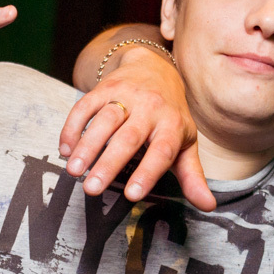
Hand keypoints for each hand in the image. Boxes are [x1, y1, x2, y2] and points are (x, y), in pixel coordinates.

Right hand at [58, 47, 213, 210]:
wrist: (155, 67)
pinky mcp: (105, 87)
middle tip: (92, 189)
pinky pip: (85, 106)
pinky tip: (65, 149)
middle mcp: (151, 108)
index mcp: (173, 125)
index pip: (161, 151)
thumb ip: (192, 176)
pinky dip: (73, 127)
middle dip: (109, 164)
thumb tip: (208, 207)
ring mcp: (126, 95)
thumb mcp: (185, 143)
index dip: (148, 173)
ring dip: (87, 146)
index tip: (131, 195)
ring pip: (105, 121)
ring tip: (74, 171)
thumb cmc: (170, 116)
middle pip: (128, 138)